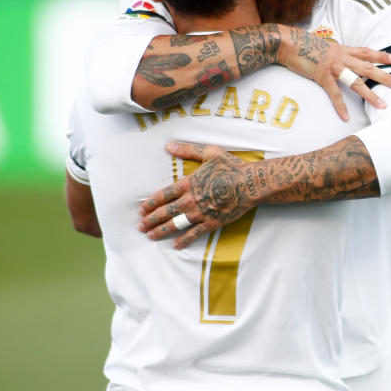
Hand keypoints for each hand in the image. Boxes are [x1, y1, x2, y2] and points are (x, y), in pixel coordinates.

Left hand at [138, 142, 263, 248]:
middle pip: (166, 212)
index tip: (141, 209)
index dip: (151, 202)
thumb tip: (169, 145)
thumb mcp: (210, 153)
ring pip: (176, 224)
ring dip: (162, 230)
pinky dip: (184, 240)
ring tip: (150, 235)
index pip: (164, 195)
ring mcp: (201, 213)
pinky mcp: (212, 222)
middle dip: (151, 219)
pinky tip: (175, 245)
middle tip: (140, 226)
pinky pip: (194, 233)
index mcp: (189, 183)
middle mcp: (191, 200)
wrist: (250, 184)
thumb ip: (188, 150)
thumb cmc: (231, 167)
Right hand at [279, 27, 390, 120]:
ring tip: (382, 104)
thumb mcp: (324, 47)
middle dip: (385, 76)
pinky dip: (340, 106)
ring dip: (370, 94)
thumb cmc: (303, 45)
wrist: (288, 43)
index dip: (382, 55)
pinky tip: (346, 117)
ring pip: (356, 82)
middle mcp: (342, 57)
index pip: (367, 52)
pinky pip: (334, 94)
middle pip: (368, 67)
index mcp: (343, 50)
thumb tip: (340, 59)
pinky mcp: (322, 76)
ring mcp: (333, 67)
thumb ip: (334, 54)